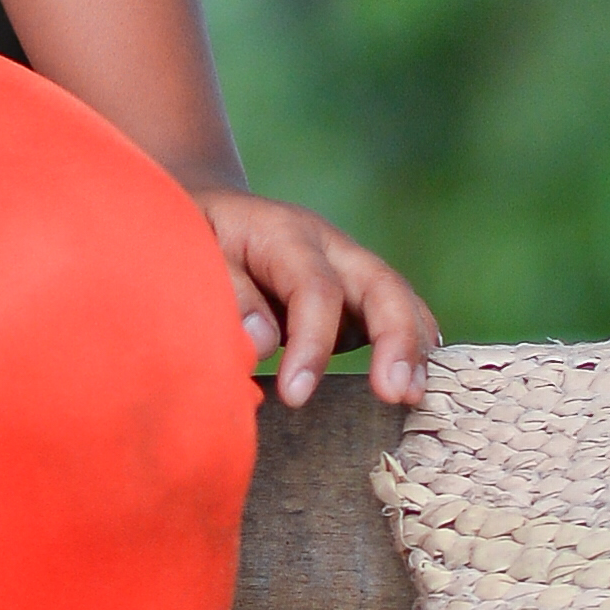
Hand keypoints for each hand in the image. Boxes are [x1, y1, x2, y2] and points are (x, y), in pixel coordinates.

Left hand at [193, 188, 441, 409]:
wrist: (211, 213)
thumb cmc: (195, 236)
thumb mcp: (193, 251)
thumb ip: (228, 294)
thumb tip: (260, 343)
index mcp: (283, 232)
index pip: (315, 289)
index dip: (312, 345)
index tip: (294, 395)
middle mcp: (327, 245)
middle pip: (379, 284)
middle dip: (395, 339)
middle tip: (394, 394)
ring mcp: (347, 265)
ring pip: (397, 296)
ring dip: (412, 346)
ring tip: (412, 396)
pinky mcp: (353, 291)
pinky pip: (394, 312)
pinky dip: (412, 343)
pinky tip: (416, 380)